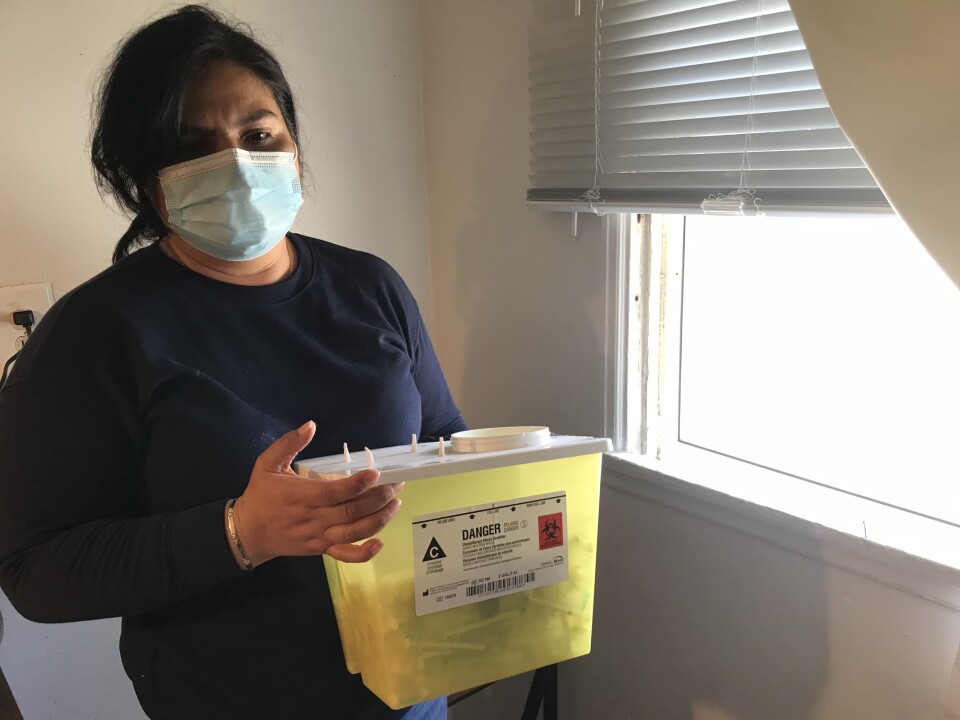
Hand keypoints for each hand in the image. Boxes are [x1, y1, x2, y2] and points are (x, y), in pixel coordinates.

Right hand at [231, 421, 402, 565]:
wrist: (247, 533)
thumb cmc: (261, 495)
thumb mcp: (267, 464)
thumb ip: (288, 444)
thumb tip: (311, 425)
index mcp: (302, 496)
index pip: (334, 492)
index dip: (357, 485)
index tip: (376, 473)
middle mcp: (314, 519)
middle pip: (352, 512)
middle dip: (378, 498)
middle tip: (397, 484)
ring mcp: (319, 537)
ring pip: (354, 533)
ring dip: (379, 519)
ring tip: (395, 503)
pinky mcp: (322, 549)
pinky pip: (345, 556)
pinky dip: (364, 554)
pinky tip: (380, 543)